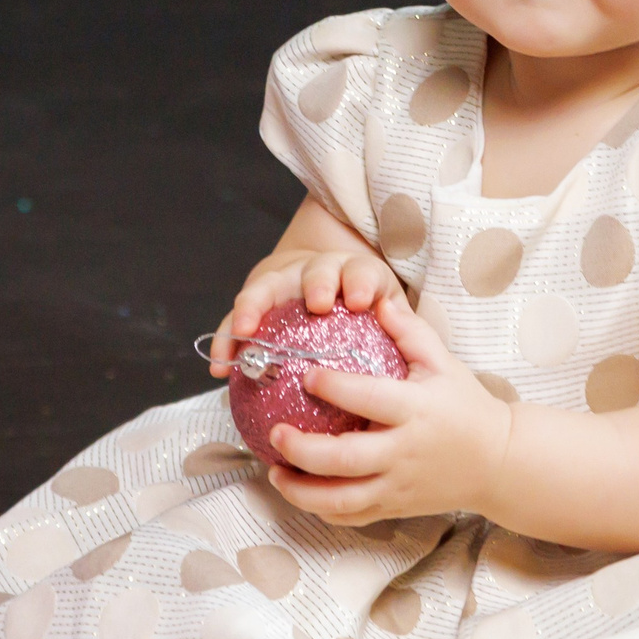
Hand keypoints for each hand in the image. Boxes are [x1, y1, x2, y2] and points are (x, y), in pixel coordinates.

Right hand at [207, 246, 404, 377]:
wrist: (326, 299)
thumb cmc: (363, 325)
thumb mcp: (387, 324)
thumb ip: (399, 333)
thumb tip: (417, 358)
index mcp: (356, 276)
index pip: (362, 271)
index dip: (362, 282)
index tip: (362, 301)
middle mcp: (319, 273)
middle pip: (317, 271)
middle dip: (317, 284)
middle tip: (318, 303)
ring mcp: (284, 284)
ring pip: (268, 286)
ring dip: (256, 306)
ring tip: (245, 332)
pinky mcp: (257, 303)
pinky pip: (238, 319)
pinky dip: (226, 339)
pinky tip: (221, 367)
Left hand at [266, 294, 515, 524]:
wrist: (498, 462)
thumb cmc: (467, 407)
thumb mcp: (444, 363)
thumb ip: (410, 331)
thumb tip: (376, 300)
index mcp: (416, 410)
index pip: (368, 398)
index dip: (333, 387)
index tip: (306, 374)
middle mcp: (404, 452)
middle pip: (345, 460)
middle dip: (303, 450)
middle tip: (275, 433)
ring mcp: (398, 485)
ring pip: (342, 500)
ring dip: (301, 491)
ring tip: (275, 473)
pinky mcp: (396, 507)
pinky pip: (351, 517)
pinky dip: (321, 509)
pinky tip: (300, 491)